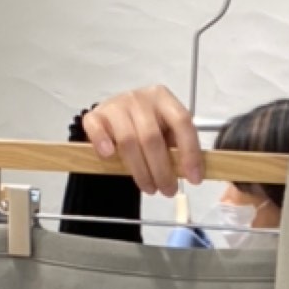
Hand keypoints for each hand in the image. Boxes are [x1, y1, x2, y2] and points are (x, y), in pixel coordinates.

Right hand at [79, 83, 201, 197]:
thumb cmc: (144, 128)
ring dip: (140, 170)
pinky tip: (109, 156)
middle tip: (168, 190)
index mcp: (163, 98)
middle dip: (162, 170)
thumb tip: (192, 174)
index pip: (182, 122)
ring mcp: (116, 105)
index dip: (190, 152)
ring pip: (128, 140)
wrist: (113, 118)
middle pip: (152, 137)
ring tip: (149, 188)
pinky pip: (97, 129)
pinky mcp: (95, 115)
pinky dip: (103, 143)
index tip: (194, 178)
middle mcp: (140, 98)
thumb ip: (177, 148)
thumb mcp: (165, 133)